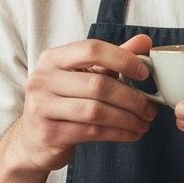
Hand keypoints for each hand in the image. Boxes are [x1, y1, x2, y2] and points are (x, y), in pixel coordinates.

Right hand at [10, 34, 155, 171]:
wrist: (33, 141)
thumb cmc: (63, 103)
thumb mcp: (85, 76)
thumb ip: (113, 58)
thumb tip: (145, 41)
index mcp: (53, 58)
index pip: (92, 49)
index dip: (123, 59)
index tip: (144, 73)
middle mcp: (42, 79)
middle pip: (98, 85)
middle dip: (132, 98)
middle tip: (150, 109)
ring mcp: (42, 107)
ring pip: (96, 111)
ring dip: (127, 119)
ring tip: (143, 123)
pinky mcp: (48, 133)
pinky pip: (92, 131)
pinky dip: (118, 133)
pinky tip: (131, 134)